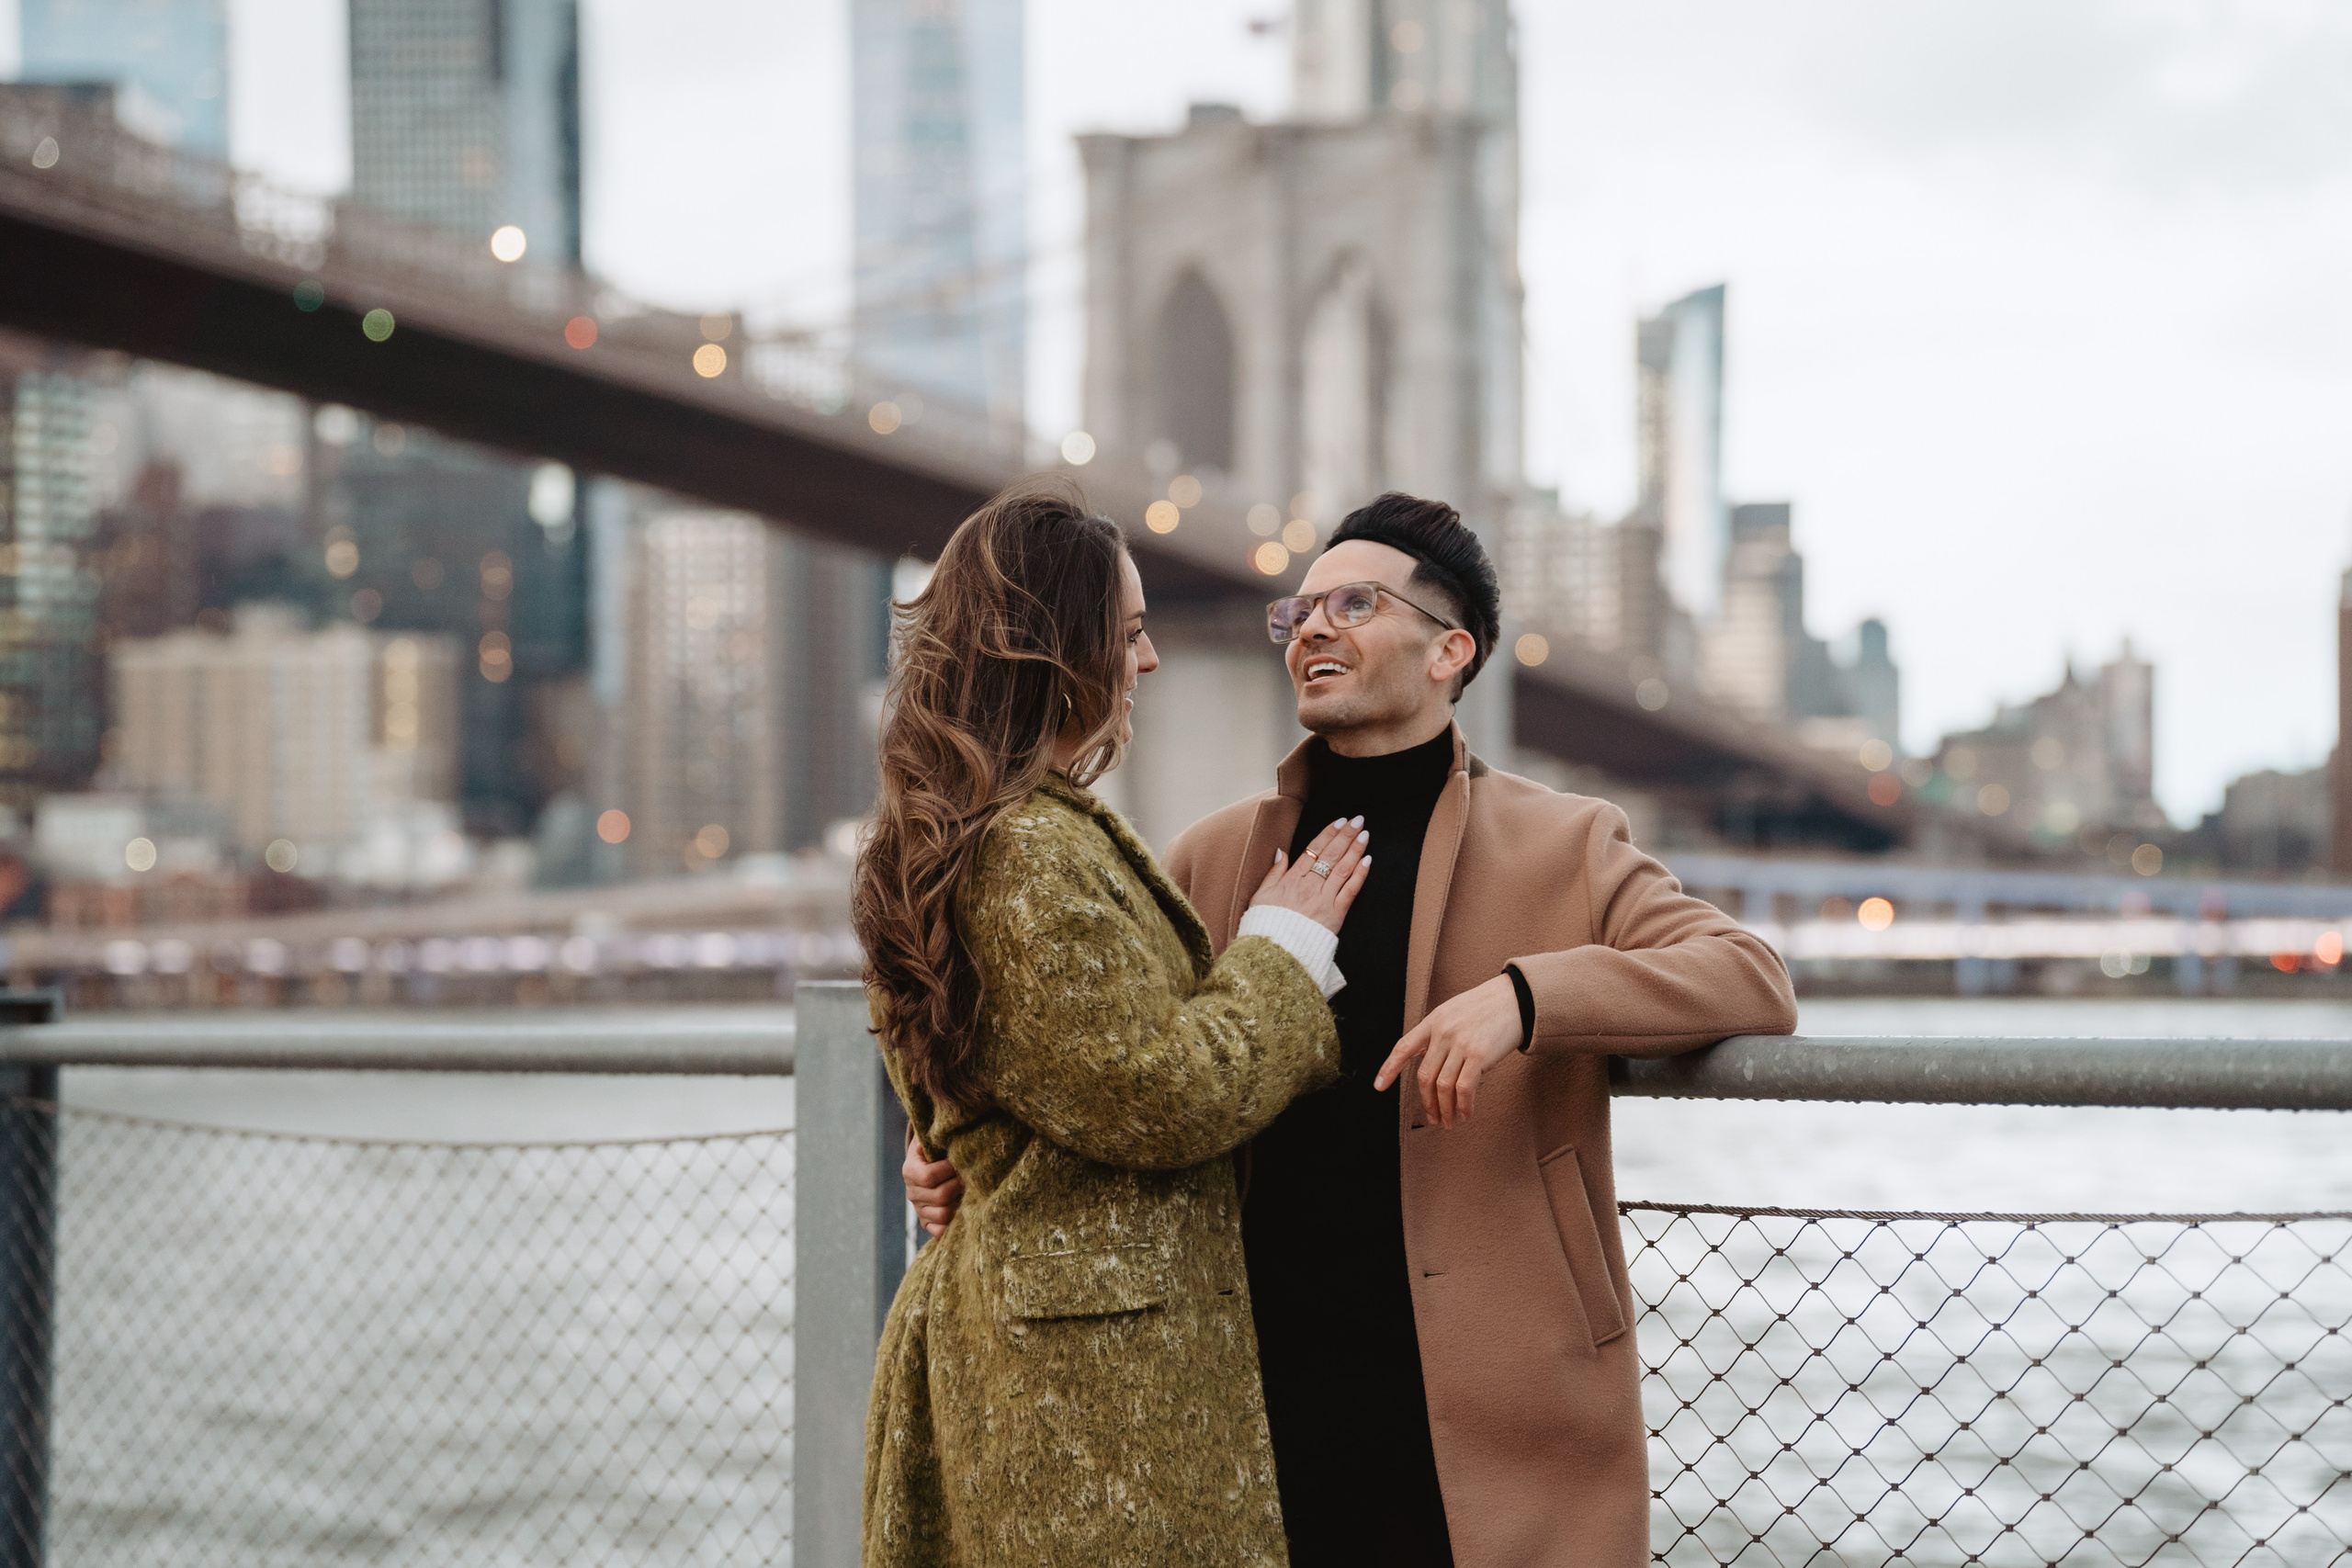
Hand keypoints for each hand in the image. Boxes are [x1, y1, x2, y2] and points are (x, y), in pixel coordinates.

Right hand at [903, 1125, 962, 1236]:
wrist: (930, 1165)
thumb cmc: (937, 1148)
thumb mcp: (933, 1138)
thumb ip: (936, 1137)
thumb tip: (936, 1138)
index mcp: (910, 1170)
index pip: (929, 1176)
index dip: (948, 1169)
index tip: (960, 1161)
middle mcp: (912, 1193)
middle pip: (940, 1196)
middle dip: (959, 1185)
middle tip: (970, 1177)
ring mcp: (919, 1210)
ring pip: (944, 1214)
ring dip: (960, 1202)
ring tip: (969, 1190)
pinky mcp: (928, 1222)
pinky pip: (940, 1231)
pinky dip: (954, 1223)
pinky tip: (963, 1207)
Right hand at [1247, 816, 1370, 934]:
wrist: (1274, 954)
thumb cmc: (1265, 926)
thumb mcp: (1260, 896)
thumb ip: (1273, 872)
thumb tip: (1280, 851)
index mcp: (1291, 880)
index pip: (1314, 850)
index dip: (1328, 834)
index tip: (1340, 821)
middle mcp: (1309, 886)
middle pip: (1331, 855)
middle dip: (1346, 835)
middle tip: (1358, 820)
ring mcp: (1324, 900)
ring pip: (1343, 869)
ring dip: (1355, 849)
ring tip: (1365, 834)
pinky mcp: (1335, 915)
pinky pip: (1350, 891)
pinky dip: (1360, 875)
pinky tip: (1367, 860)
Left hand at [1373, 974, 1524, 1128]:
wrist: (1515, 999)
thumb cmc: (1485, 1008)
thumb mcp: (1453, 1012)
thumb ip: (1438, 1035)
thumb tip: (1429, 1064)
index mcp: (1433, 1021)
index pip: (1404, 1046)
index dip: (1389, 1068)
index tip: (1379, 1086)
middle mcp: (1443, 1032)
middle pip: (1425, 1076)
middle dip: (1426, 1102)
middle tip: (1432, 1118)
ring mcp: (1461, 1044)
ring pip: (1443, 1087)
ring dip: (1445, 1110)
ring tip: (1449, 1122)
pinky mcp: (1480, 1055)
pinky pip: (1465, 1088)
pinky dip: (1464, 1106)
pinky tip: (1466, 1114)